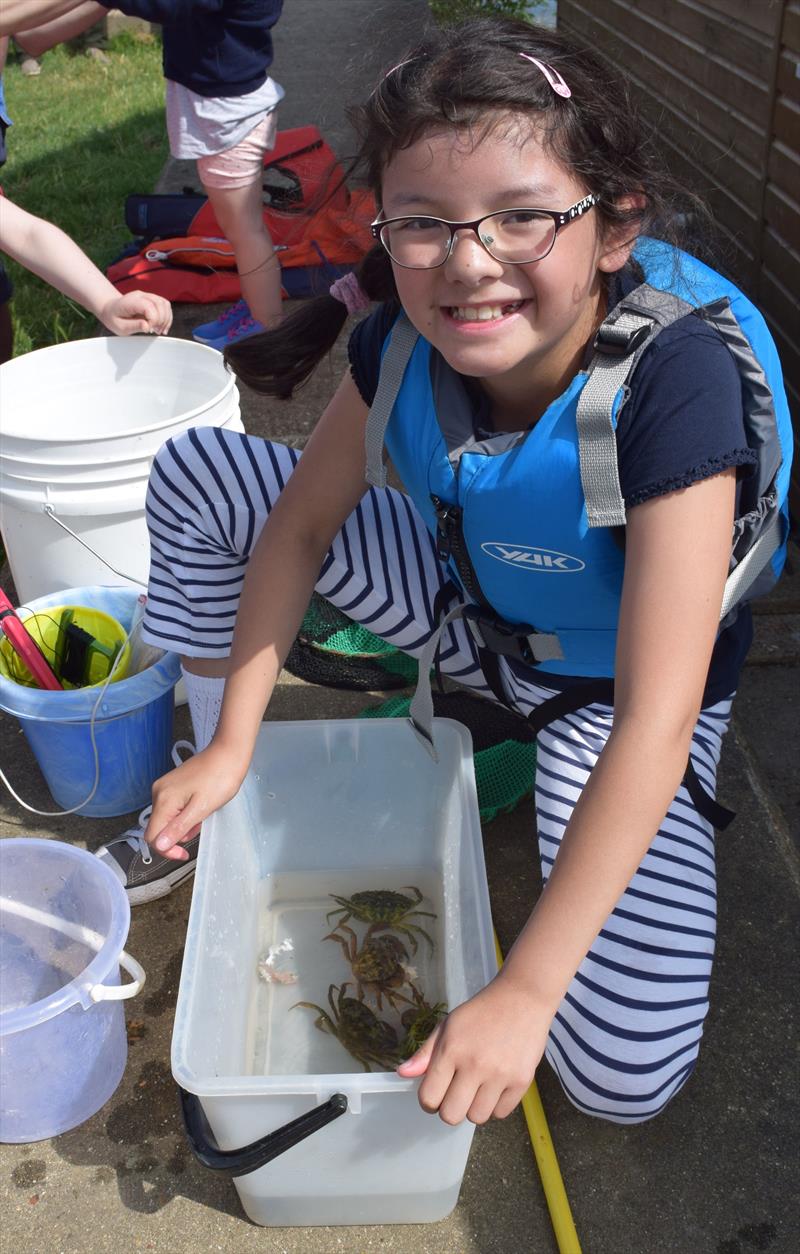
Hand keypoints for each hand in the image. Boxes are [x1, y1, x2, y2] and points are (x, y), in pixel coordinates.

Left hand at [99, 290, 172, 335]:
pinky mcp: (152, 299)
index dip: (153, 319)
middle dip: (162, 320)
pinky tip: (162, 325)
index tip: (149, 329)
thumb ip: (134, 326)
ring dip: (166, 318)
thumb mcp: (120, 327)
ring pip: (165, 303)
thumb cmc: (115, 318)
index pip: (149, 306)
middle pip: (159, 304)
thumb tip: (147, 326)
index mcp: (131, 301)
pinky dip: (167, 316)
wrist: (111, 309)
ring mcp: (147, 295)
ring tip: (160, 329)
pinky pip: (165, 305)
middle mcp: (140, 295)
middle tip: (157, 331)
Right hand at [143, 742, 247, 860]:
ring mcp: (165, 787)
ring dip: (182, 825)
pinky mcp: (173, 784)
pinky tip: (199, 807)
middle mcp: (159, 792)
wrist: (229, 752)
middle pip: (158, 827)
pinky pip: (173, 807)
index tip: (184, 853)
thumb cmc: (220, 778)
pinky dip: (184, 814)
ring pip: (166, 818)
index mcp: (164, 800)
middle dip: (177, 835)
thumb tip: (160, 845)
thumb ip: (179, 828)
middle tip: (199, 827)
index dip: (166, 850)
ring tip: (202, 815)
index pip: (152, 836)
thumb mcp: (202, 808)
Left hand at [396, 973, 551, 1123]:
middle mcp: (475, 1065)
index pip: (429, 1098)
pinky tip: (495, 1087)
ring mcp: (500, 1075)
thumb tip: (402, 1073)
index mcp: (451, 1050)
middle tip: (456, 1093)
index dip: (428, 1101)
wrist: (522, 999)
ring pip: (476, 1118)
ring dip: (473, 1108)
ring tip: (477, 1088)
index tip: (436, 1094)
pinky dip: (495, 1106)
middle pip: (451, 1115)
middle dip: (449, 1108)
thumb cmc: (480, 1013)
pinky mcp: (521, 1081)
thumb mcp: (448, 1025)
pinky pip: (500, 1114)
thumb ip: (425, 1052)